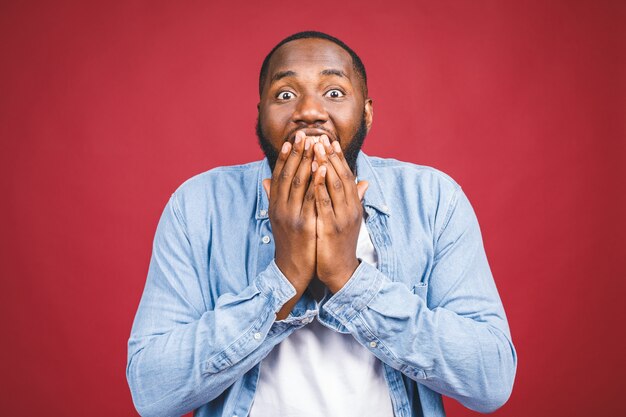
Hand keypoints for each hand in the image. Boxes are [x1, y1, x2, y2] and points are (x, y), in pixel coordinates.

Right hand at [262, 131, 316, 318]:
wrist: (292, 270)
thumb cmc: (290, 243)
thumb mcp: (280, 218)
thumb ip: (276, 198)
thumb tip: (266, 179)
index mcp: (275, 205)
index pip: (279, 175)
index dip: (285, 156)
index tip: (291, 139)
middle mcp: (280, 207)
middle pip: (288, 174)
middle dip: (296, 153)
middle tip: (304, 134)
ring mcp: (290, 215)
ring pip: (298, 182)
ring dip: (306, 160)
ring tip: (313, 143)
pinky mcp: (303, 224)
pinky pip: (310, 198)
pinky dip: (315, 181)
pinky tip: (321, 167)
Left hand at [312, 135, 368, 292]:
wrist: (341, 272)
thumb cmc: (339, 244)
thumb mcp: (346, 219)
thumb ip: (353, 199)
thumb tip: (364, 181)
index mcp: (353, 206)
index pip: (346, 176)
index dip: (338, 158)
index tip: (330, 141)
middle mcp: (350, 208)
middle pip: (341, 176)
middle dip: (330, 156)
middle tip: (321, 137)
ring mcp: (342, 217)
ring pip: (334, 185)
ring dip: (325, 164)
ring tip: (316, 147)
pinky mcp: (332, 227)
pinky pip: (325, 203)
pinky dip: (320, 186)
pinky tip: (314, 173)